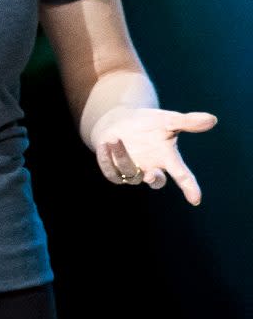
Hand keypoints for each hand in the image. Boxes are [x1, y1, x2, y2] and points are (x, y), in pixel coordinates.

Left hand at [90, 107, 217, 204]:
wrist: (122, 123)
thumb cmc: (148, 124)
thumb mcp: (168, 120)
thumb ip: (188, 122)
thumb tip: (212, 119)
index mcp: (167, 159)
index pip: (182, 175)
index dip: (189, 187)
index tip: (195, 199)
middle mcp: (151, 169)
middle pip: (156, 181)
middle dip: (154, 179)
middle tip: (151, 174)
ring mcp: (133, 171)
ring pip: (129, 173)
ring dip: (122, 157)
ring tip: (114, 138)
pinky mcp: (115, 170)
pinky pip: (111, 172)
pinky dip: (106, 160)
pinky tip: (104, 144)